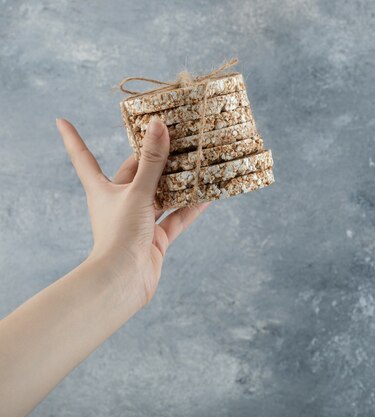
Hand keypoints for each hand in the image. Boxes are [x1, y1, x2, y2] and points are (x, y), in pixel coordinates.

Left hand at [56, 117, 208, 306]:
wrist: (123, 281)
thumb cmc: (120, 234)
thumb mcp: (137, 192)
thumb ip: (152, 161)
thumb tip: (159, 126)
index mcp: (103, 190)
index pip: (84, 158)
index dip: (74, 138)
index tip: (63, 120)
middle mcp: (119, 203)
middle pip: (136, 174)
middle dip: (154, 159)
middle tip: (174, 136)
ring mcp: (139, 222)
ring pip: (160, 196)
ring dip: (178, 183)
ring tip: (197, 163)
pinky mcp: (156, 239)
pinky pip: (176, 218)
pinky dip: (191, 207)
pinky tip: (208, 195)